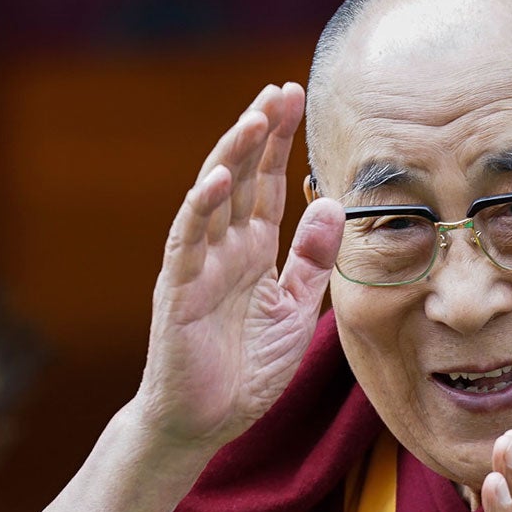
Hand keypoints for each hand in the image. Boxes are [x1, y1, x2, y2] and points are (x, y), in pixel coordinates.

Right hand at [138, 83, 344, 455]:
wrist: (204, 422)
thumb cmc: (245, 369)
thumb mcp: (296, 310)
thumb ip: (313, 260)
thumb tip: (334, 203)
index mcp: (253, 251)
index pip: (267, 184)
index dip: (281, 143)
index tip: (298, 99)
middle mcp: (223, 248)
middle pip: (241, 177)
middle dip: (260, 133)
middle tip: (282, 90)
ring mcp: (197, 264)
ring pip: (212, 197)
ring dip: (231, 156)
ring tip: (254, 118)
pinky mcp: (177, 290)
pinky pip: (187, 242)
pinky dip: (199, 209)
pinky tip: (215, 180)